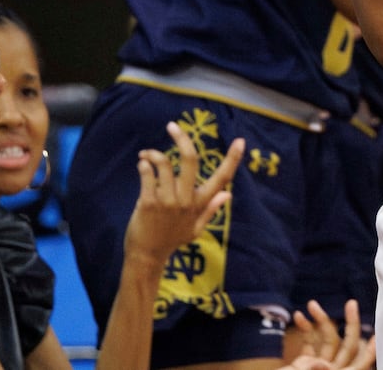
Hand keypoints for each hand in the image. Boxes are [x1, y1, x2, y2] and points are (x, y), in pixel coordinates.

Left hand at [123, 122, 244, 271]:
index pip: (222, 178)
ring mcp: (167, 201)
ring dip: (153, 154)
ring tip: (146, 155)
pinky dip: (144, 166)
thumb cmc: (172, 239)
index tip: (240, 141)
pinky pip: (147, 176)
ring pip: (164, 164)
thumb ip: (211, 209)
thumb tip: (228, 194)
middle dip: (182, 139)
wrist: (147, 255)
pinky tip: (142, 164)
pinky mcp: (148, 203)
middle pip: (190, 161)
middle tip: (172, 126)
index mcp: (200, 203)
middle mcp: (186, 200)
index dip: (232, 159)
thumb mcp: (196, 228)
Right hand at [282, 299, 376, 369]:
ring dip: (320, 322)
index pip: (359, 365)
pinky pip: (309, 344)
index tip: (376, 334)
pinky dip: (304, 330)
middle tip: (351, 303)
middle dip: (350, 324)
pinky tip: (298, 317)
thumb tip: (324, 364)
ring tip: (310, 305)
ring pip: (328, 341)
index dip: (369, 352)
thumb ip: (312, 369)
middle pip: (347, 347)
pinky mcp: (303, 364)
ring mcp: (318, 367)